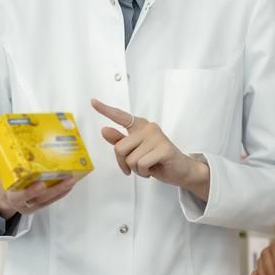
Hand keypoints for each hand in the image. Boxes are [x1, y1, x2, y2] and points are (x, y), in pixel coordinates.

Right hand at [0, 162, 74, 219]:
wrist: (5, 196)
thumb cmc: (4, 183)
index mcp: (10, 196)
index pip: (19, 196)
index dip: (30, 192)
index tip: (41, 185)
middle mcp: (23, 203)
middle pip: (39, 199)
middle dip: (53, 190)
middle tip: (66, 180)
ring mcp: (33, 205)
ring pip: (49, 199)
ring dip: (62, 189)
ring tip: (72, 179)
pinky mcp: (41, 204)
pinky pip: (53, 200)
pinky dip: (62, 192)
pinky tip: (70, 184)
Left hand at [92, 99, 210, 198]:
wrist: (181, 170)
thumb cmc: (157, 160)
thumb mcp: (135, 151)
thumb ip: (120, 141)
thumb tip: (104, 130)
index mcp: (141, 126)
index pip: (121, 116)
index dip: (105, 110)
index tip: (93, 102)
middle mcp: (149, 128)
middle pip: (119, 147)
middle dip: (124, 163)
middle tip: (136, 167)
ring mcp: (157, 137)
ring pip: (130, 159)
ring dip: (136, 170)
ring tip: (148, 167)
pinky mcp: (164, 149)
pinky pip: (141, 164)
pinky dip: (144, 172)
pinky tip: (153, 169)